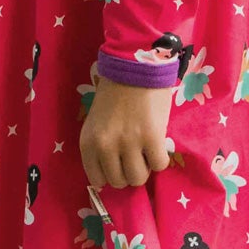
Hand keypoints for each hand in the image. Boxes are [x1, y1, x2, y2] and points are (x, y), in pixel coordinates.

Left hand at [81, 75, 174, 190]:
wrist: (135, 66)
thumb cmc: (114, 93)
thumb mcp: (96, 122)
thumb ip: (100, 146)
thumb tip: (110, 174)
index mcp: (88, 142)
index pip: (97, 179)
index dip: (110, 175)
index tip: (118, 166)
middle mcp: (106, 146)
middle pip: (119, 182)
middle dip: (128, 172)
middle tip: (134, 157)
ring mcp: (129, 143)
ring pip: (139, 178)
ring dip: (144, 167)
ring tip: (146, 151)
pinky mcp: (153, 138)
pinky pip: (158, 165)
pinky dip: (160, 158)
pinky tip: (157, 145)